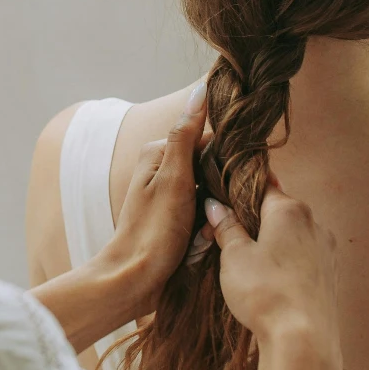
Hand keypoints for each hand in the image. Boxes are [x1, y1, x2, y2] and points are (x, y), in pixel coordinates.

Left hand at [101, 82, 208, 318]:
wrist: (134, 279)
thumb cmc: (153, 230)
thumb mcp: (174, 178)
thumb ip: (187, 135)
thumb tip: (201, 90)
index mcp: (159, 153)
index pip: (207, 140)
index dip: (226, 158)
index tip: (234, 179)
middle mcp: (162, 170)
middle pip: (211, 166)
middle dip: (221, 189)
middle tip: (213, 213)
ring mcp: (169, 196)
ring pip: (211, 192)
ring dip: (216, 211)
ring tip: (205, 232)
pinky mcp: (175, 219)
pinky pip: (204, 214)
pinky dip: (208, 226)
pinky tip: (203, 241)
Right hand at [206, 185, 341, 366]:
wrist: (302, 340)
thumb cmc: (265, 293)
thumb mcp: (234, 255)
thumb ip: (226, 226)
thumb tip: (216, 206)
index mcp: (289, 210)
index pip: (261, 186)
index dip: (235, 196)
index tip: (218, 210)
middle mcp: (314, 223)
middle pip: (276, 211)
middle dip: (250, 221)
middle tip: (223, 241)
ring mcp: (326, 250)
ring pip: (290, 234)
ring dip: (268, 243)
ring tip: (244, 265)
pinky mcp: (329, 274)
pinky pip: (301, 256)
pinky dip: (283, 261)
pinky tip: (267, 281)